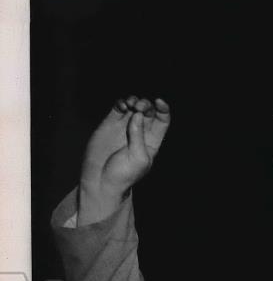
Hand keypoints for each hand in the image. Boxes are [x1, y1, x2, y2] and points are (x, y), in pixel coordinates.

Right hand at [79, 96, 169, 222]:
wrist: (101, 180)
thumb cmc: (123, 174)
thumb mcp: (138, 158)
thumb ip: (139, 136)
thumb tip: (137, 114)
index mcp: (152, 141)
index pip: (162, 120)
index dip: (163, 109)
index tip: (159, 102)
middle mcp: (140, 132)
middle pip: (148, 111)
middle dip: (146, 105)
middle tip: (140, 107)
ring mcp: (125, 127)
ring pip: (134, 107)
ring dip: (135, 101)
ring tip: (131, 105)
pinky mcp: (110, 124)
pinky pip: (118, 108)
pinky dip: (121, 103)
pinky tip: (122, 106)